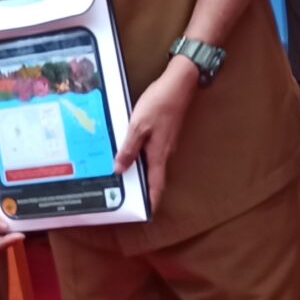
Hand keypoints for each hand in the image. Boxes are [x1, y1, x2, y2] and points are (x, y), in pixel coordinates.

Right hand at [0, 161, 23, 253]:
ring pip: (7, 228)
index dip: (6, 244)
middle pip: (1, 239)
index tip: (21, 235)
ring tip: (32, 222)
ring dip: (18, 227)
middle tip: (30, 229)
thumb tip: (2, 229)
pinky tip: (27, 209)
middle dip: (14, 238)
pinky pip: (10, 213)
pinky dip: (18, 215)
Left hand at [113, 59, 199, 211]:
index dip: (151, 202)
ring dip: (142, 173)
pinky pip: (153, 152)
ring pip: (153, 165)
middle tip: (129, 199)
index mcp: (159, 155)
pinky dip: (142, 157)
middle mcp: (165, 152)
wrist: (179, 84)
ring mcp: (167, 143)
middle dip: (144, 190)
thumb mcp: (138, 126)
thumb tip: (120, 169)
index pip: (156, 186)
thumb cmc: (160, 104)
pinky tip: (132, 153)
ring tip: (126, 178)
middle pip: (154, 178)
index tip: (145, 215)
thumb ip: (128, 149)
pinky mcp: (165, 133)